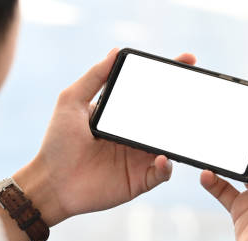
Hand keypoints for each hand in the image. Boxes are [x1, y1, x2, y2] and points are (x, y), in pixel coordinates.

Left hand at [15, 49, 196, 224]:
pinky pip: (162, 171)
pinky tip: (161, 157)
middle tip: (196, 91)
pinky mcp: (139, 180)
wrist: (51, 182)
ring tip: (186, 124)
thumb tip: (116, 50)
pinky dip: (166, 165)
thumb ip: (94, 77)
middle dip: (185, 104)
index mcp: (122, 116)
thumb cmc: (57, 143)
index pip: (150, 93)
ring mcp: (139, 158)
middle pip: (166, 117)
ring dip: (180, 135)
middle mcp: (134, 135)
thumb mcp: (71, 101)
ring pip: (169, 144)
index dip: (169, 77)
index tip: (187, 60)